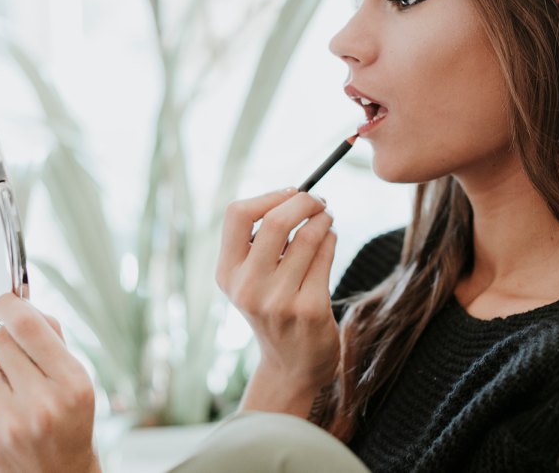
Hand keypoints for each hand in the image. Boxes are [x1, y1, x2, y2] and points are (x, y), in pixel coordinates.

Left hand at [0, 293, 100, 472]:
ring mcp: (11, 422)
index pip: (29, 327)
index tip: (4, 299)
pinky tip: (0, 407)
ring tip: (9, 384)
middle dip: (4, 339)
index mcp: (72, 383)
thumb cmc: (70, 426)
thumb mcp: (78, 382)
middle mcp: (42, 403)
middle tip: (15, 353)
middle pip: (0, 339)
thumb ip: (54, 343)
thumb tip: (25, 307)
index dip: (11, 306)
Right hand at [216, 188, 339, 416]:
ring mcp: (279, 301)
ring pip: (307, 236)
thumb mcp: (251, 279)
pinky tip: (329, 239)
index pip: (236, 214)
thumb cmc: (275, 307)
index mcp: (227, 273)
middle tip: (318, 199)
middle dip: (304, 201)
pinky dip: (331, 238)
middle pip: (276, 221)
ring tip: (326, 218)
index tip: (290, 193)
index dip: (268, 196)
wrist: (292, 365)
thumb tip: (294, 194)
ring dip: (323, 219)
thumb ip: (260, 242)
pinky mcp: (310, 309)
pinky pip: (325, 255)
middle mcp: (248, 287)